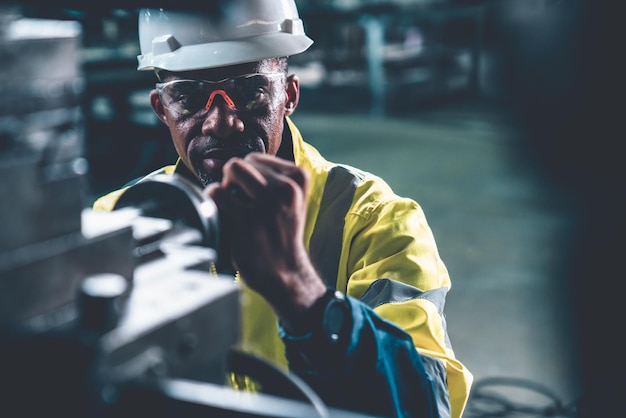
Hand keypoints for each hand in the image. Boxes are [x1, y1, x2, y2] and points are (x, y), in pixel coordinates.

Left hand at [205, 152, 325, 327]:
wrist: (285, 272)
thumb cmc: (280, 233)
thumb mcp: (289, 200)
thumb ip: (265, 177)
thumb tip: (213, 161)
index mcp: (298, 179)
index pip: (256, 159)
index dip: (247, 177)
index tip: (252, 197)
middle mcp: (285, 189)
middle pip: (241, 162)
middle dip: (233, 180)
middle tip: (237, 202)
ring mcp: (267, 204)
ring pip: (231, 170)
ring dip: (224, 188)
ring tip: (231, 208)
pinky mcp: (247, 221)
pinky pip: (216, 193)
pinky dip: (213, 202)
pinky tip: (223, 217)